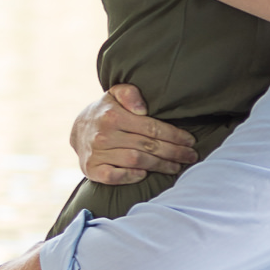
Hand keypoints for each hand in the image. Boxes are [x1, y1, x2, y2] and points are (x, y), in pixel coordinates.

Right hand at [71, 84, 199, 186]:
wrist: (77, 129)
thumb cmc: (106, 111)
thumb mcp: (115, 94)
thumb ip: (129, 93)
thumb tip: (142, 108)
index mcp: (113, 116)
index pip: (152, 128)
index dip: (174, 136)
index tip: (190, 141)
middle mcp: (103, 135)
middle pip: (148, 146)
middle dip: (174, 152)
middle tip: (191, 156)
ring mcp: (96, 153)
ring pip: (137, 161)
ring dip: (160, 166)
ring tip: (177, 166)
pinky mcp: (91, 169)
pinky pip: (114, 176)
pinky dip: (131, 176)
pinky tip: (145, 174)